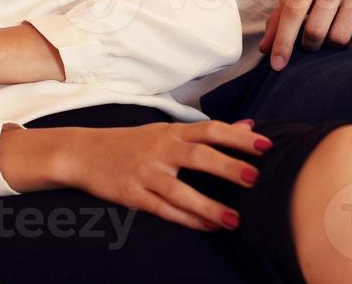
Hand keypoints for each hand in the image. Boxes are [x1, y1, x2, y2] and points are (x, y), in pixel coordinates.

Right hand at [3, 120, 270, 231]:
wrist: (85, 153)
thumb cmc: (134, 142)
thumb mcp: (167, 131)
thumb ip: (209, 132)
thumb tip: (250, 125)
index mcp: (172, 132)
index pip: (210, 130)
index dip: (238, 137)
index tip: (266, 145)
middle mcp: (160, 150)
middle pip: (197, 156)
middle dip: (226, 166)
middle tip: (254, 178)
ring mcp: (145, 173)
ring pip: (179, 191)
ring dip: (208, 206)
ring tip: (234, 220)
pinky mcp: (132, 195)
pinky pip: (162, 210)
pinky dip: (186, 219)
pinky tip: (208, 227)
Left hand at [259, 0, 351, 69]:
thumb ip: (280, 16)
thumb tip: (266, 48)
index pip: (293, 12)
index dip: (283, 41)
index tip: (277, 64)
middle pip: (316, 30)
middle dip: (310, 44)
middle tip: (312, 40)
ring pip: (339, 38)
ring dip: (332, 44)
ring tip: (332, 33)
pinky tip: (350, 35)